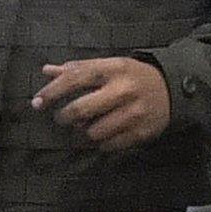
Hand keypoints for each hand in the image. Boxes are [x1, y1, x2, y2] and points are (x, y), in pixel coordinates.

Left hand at [31, 58, 172, 150]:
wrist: (173, 89)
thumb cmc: (133, 76)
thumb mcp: (109, 66)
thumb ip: (78, 69)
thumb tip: (47, 70)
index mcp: (113, 69)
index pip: (75, 78)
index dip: (52, 91)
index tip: (37, 103)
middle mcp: (123, 90)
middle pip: (81, 110)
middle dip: (64, 117)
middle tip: (61, 118)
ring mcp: (134, 113)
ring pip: (93, 133)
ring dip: (84, 132)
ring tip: (87, 125)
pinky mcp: (141, 133)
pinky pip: (109, 146)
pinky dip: (101, 143)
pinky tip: (104, 133)